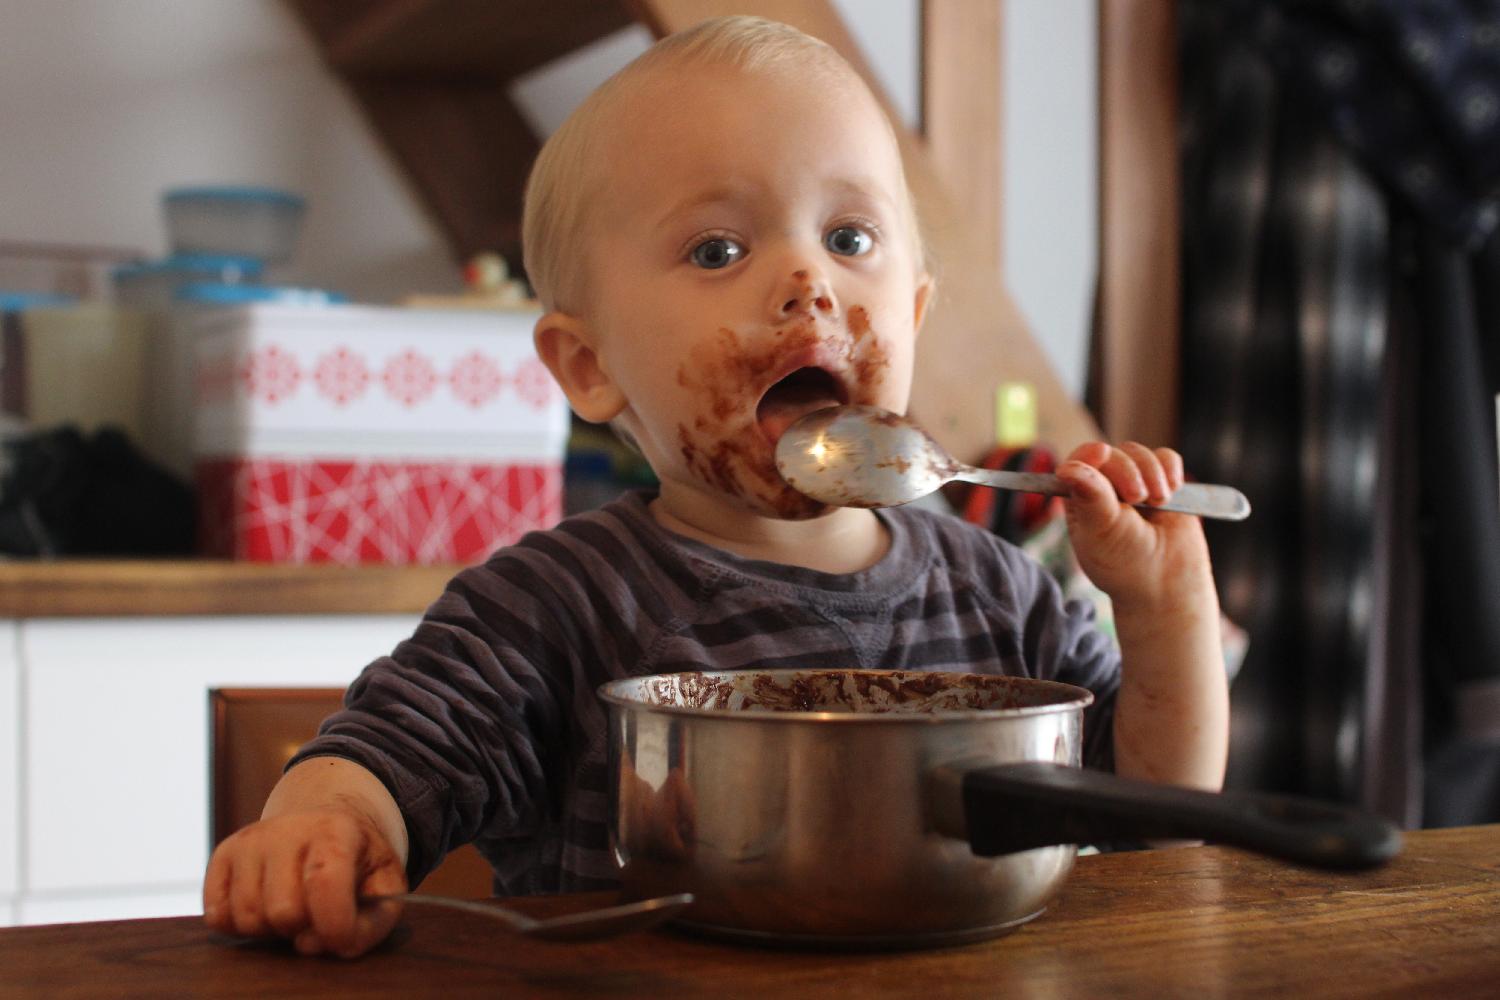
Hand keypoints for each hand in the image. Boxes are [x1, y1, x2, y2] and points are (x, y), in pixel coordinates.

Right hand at [202, 806, 406, 957]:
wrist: (327, 823)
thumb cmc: (359, 863)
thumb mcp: (386, 885)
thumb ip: (371, 922)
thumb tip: (310, 944)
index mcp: (337, 831)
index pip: (325, 883)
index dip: (334, 926)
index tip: (342, 940)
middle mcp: (287, 829)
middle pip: (283, 911)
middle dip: (303, 928)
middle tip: (316, 914)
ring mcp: (251, 840)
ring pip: (247, 917)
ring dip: (271, 929)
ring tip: (292, 909)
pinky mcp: (223, 853)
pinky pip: (217, 915)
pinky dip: (239, 926)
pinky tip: (264, 907)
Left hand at [1055, 441, 1213, 610]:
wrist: (1166, 584)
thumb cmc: (1124, 564)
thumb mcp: (1102, 533)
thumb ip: (1090, 497)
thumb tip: (1066, 468)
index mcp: (1079, 497)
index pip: (1080, 461)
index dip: (1090, 454)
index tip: (1102, 453)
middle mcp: (1104, 486)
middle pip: (1113, 454)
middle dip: (1127, 470)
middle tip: (1138, 498)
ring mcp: (1134, 483)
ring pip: (1140, 454)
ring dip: (1152, 473)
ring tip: (1159, 502)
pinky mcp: (1163, 483)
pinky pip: (1167, 458)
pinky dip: (1171, 469)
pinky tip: (1172, 491)